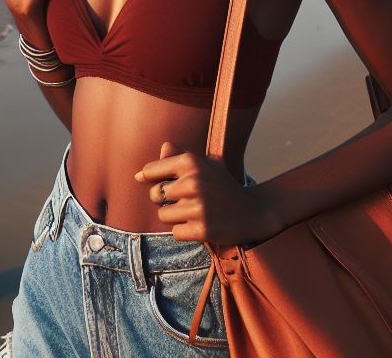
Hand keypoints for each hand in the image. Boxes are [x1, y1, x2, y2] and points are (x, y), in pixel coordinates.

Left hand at [134, 141, 279, 246]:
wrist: (252, 211)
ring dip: (174, 217)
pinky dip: (184, 231)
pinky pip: (175, 232)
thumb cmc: (222, 186)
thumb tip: (140, 173)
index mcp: (191, 161)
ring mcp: (197, 206)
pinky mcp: (201, 229)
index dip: (151, 179)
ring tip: (193, 212)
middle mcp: (192, 182)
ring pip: (163, 215)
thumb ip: (175, 158)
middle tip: (185, 200)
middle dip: (165, 200)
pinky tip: (199, 225)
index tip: (161, 183)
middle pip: (155, 195)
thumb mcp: (204, 165)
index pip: (151, 171)